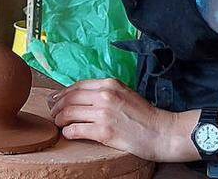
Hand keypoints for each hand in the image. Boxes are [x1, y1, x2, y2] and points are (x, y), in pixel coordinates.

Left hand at [48, 78, 194, 162]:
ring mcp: (104, 113)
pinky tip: (68, 133)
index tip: (57, 99)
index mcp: (109, 84)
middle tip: (53, 113)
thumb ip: (105, 92)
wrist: (164, 132)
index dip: (63, 93)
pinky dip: (68, 131)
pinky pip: (77, 129)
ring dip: (60, 119)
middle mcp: (104, 95)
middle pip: (70, 98)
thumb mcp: (125, 93)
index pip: (77, 86)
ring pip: (69, 113)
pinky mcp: (104, 131)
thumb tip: (82, 96)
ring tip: (59, 123)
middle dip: (57, 106)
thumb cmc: (146, 115)